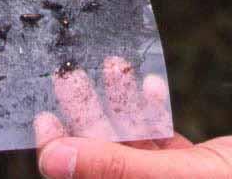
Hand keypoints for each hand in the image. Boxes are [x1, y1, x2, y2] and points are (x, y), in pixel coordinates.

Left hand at [34, 57, 231, 178]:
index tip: (43, 118)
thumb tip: (52, 159)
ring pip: (131, 137)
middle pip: (101, 152)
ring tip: (114, 64)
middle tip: (70, 74)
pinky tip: (150, 83)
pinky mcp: (188, 165)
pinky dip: (153, 108)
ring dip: (122, 99)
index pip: (80, 178)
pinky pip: (160, 134)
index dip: (58, 152)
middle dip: (87, 111)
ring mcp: (166, 178)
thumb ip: (113, 169)